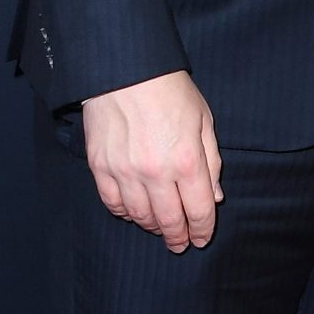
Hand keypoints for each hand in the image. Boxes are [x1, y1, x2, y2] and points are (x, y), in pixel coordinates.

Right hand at [81, 69, 222, 251]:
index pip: (200, 210)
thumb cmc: (169, 90)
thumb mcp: (203, 121)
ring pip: (140, 216)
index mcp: (187, 160)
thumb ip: (211, 162)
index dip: (203, 230)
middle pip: (170, 221)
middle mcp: (155, 172)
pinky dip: (124, 213)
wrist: (124, 69)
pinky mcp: (100, 167)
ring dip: (152, 227)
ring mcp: (125, 172)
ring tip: (159, 228)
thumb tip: (214, 197)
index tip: (202, 238)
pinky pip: (112, 203)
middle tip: (181, 245)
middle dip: (178, 238)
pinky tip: (133, 213)